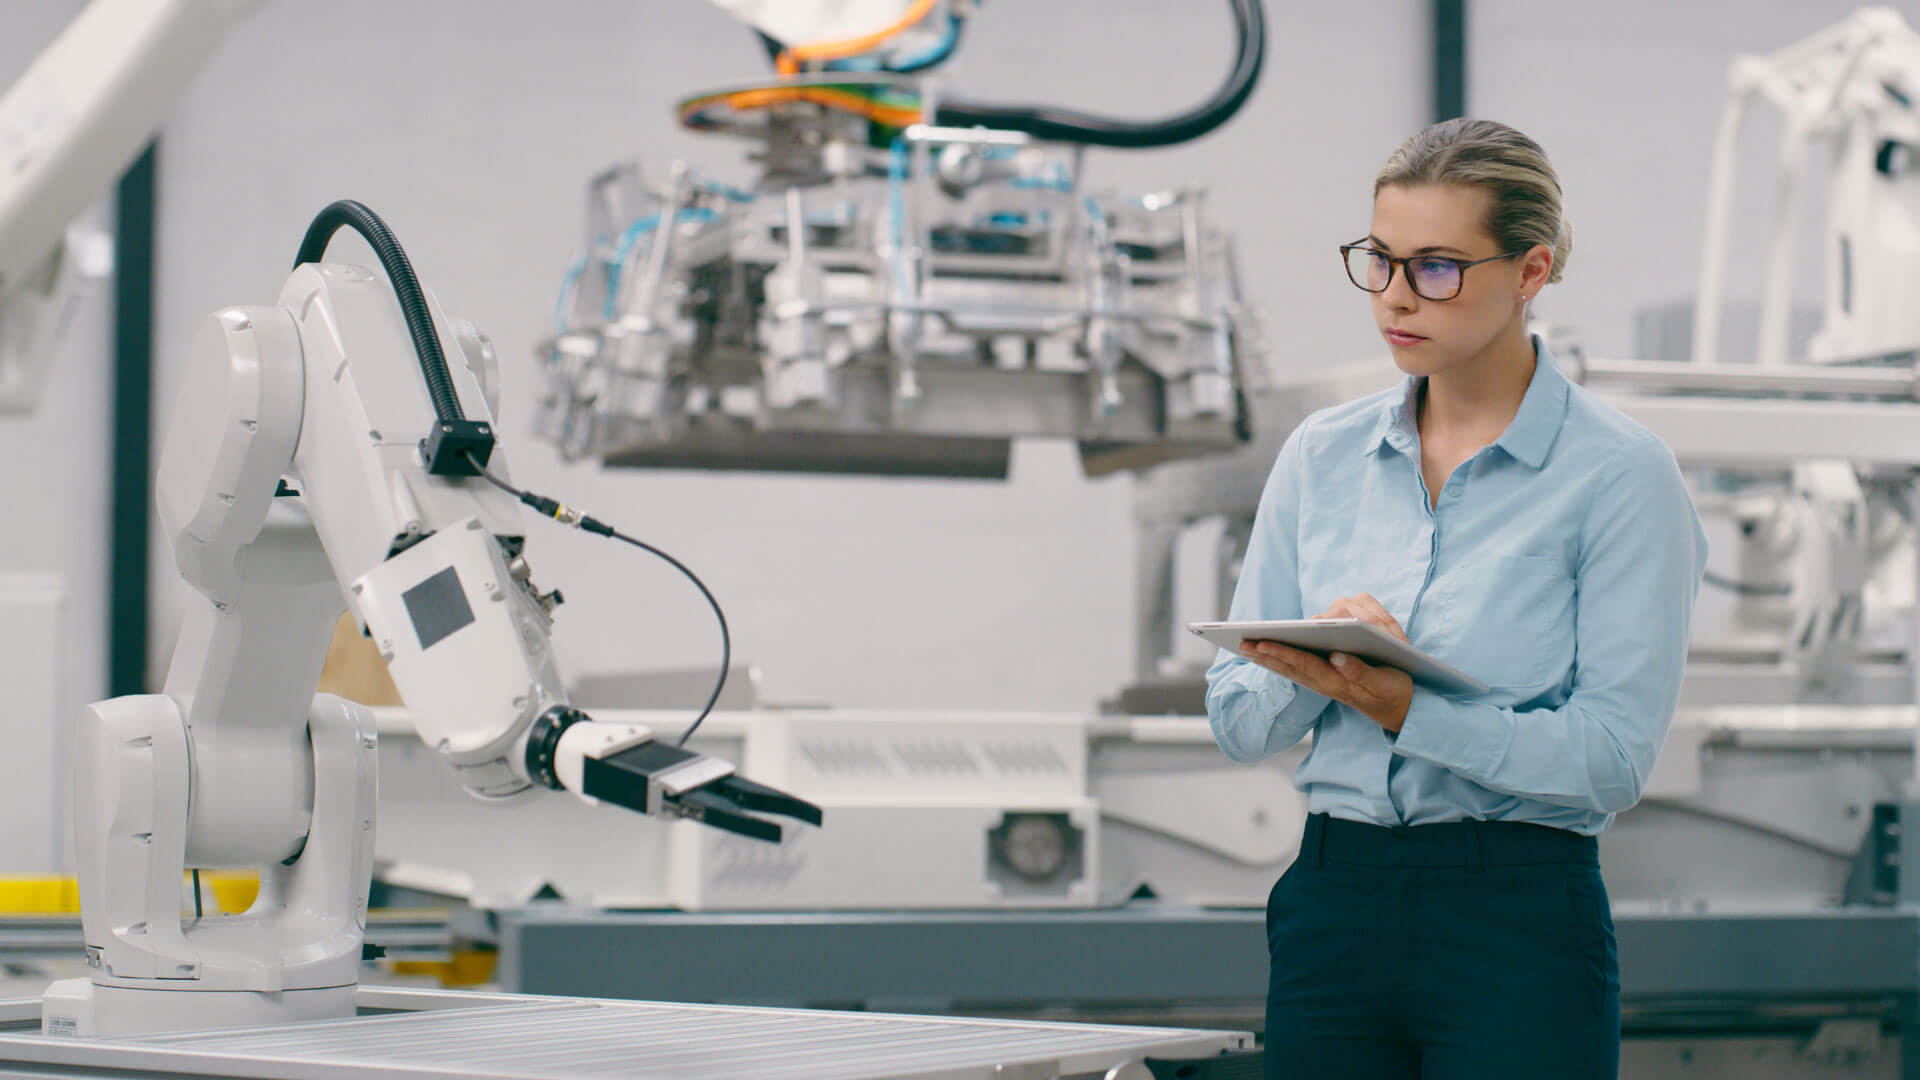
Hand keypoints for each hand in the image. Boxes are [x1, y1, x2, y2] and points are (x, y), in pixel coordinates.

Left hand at [1237, 592, 1413, 731]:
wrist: (1401, 709)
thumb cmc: (1393, 692)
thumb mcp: (1384, 683)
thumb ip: (1361, 672)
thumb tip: (1337, 656)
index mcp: (1338, 682)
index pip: (1305, 664)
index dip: (1282, 653)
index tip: (1261, 643)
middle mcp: (1327, 682)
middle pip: (1291, 666)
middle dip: (1266, 654)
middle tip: (1241, 644)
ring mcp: (1325, 682)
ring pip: (1291, 668)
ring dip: (1269, 658)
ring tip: (1247, 647)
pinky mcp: (1327, 678)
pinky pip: (1298, 669)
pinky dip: (1281, 661)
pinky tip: (1268, 654)